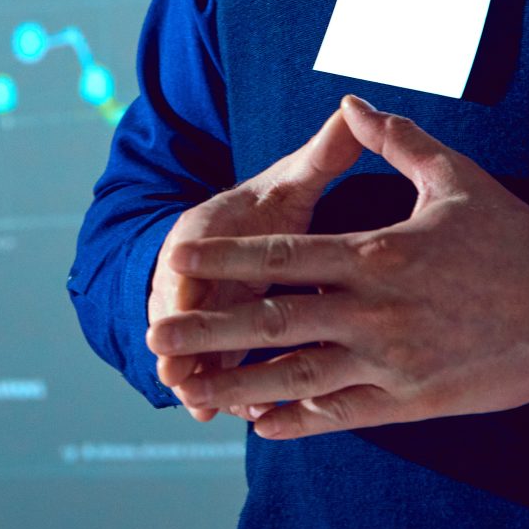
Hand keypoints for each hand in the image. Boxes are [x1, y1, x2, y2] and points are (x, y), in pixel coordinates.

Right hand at [146, 104, 366, 422]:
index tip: (182, 293)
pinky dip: (226, 395)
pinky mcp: (213, 347)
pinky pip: (217, 374)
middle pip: (180, 313)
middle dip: (178, 343)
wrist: (228, 241)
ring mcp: (201, 316)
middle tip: (176, 373)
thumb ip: (320, 156)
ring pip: (196, 351)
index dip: (181, 277)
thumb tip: (352, 110)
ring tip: (206, 410)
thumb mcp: (286, 181)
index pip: (185, 253)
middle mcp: (193, 277)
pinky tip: (246, 417)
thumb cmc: (262, 208)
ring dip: (200, 379)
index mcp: (203, 231)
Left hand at [150, 94, 528, 438]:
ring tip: (194, 389)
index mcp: (376, 255)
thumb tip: (353, 102)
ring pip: (298, 378)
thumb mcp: (456, 176)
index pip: (282, 256)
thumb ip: (396, 140)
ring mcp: (391, 363)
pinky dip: (298, 419)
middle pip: (274, 322)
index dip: (226, 261)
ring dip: (240, 384)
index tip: (178, 261)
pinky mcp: (412, 400)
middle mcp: (374, 313)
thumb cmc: (517, 238)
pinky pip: (341, 413)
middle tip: (159, 335)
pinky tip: (262, 422)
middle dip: (211, 330)